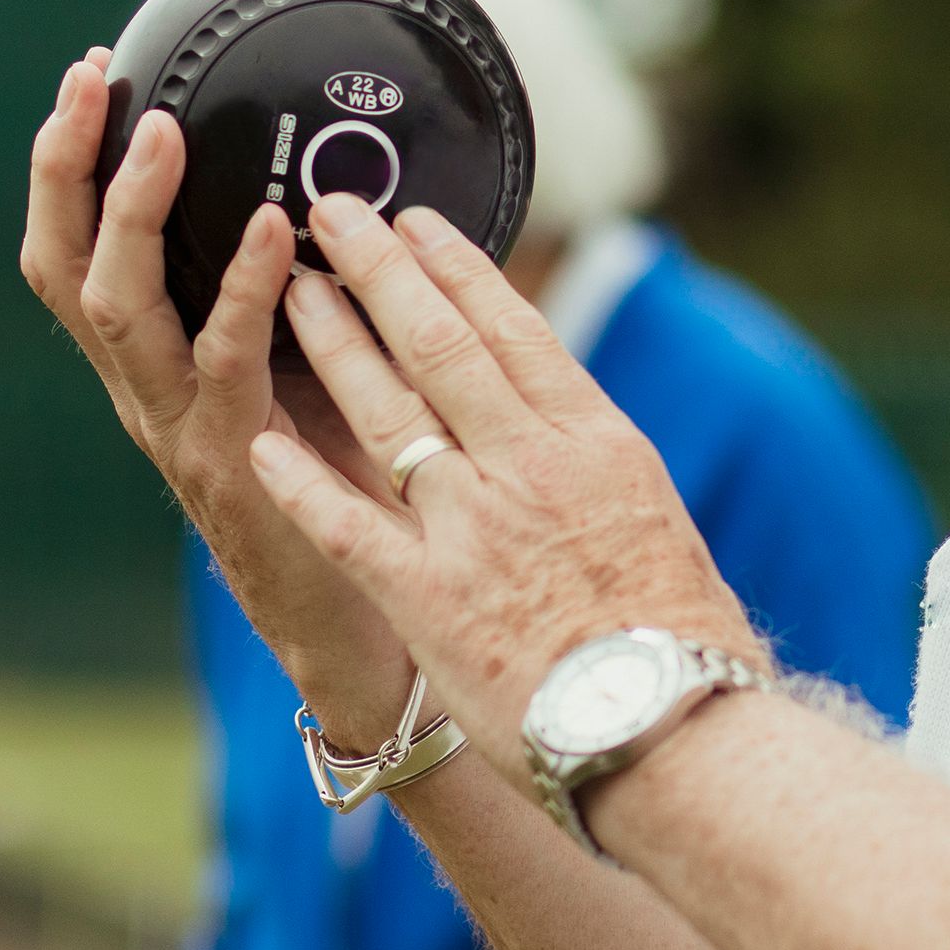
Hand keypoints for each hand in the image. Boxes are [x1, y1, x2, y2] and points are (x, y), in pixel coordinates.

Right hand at [17, 53, 412, 741]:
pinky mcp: (238, 464)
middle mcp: (145, 394)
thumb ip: (297, 293)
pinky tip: (269, 234)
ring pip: (120, 312)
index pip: (73, 252)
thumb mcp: (298, 372)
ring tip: (161, 135)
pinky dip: (241, 293)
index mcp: (149, 366)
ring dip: (131, 217)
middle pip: (67, 268)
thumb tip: (341, 179)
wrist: (355, 630)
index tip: (89, 73)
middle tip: (92, 81)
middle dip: (70, 168)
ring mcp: (181, 431)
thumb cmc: (337, 487)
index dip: (66, 166)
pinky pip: (224, 366)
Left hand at [244, 194, 759, 763]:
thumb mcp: (659, 528)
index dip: (457, 269)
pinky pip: (348, 523)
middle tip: (331, 215)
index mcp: (594, 443)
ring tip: (290, 292)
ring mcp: (474, 527)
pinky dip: (302, 481)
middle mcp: (529, 466)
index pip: (514, 330)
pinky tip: (261, 443)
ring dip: (333, 344)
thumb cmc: (688, 645)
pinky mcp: (429, 596)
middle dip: (379, 272)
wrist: (677, 733)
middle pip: (440, 345)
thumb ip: (603, 478)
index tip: (418, 223)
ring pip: (388, 410)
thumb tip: (584, 451)